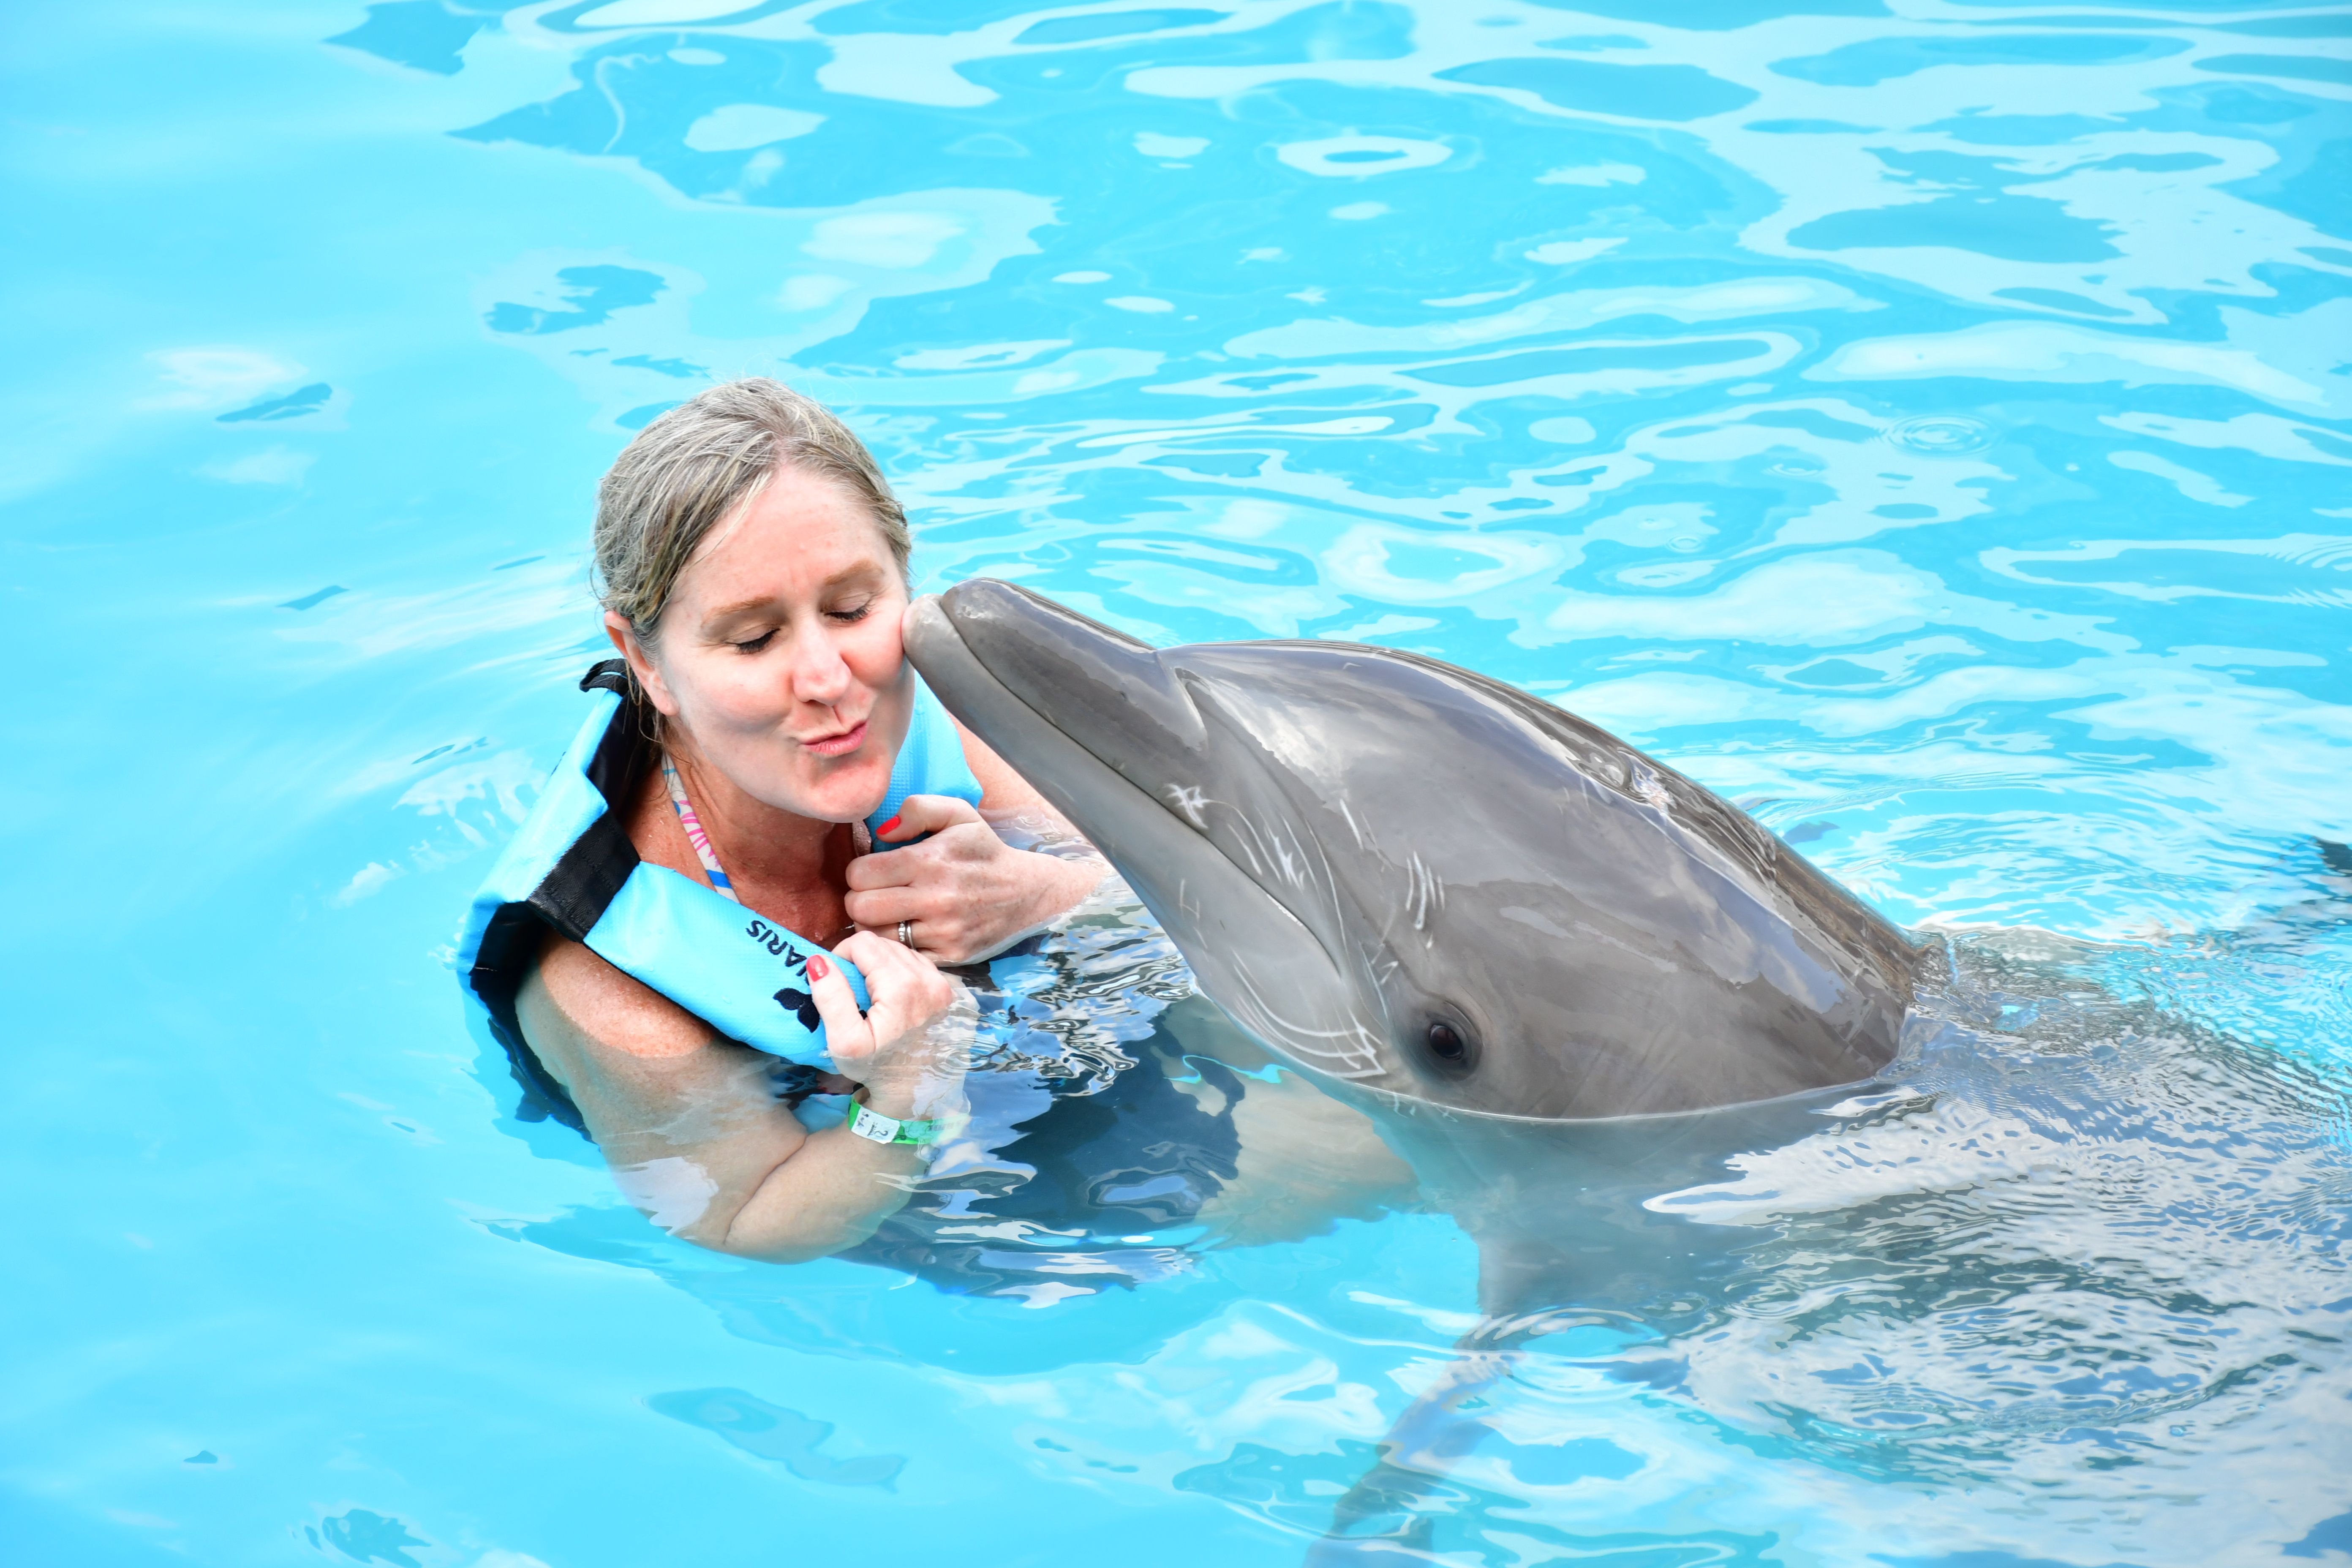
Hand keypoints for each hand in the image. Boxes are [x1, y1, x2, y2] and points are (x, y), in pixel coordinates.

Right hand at [803, 932, 964, 1116]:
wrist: (917, 1092)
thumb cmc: (877, 1069)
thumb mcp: (845, 1042)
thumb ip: (831, 997)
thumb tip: (818, 960)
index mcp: (903, 986)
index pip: (863, 942)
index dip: (842, 955)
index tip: (836, 979)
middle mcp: (929, 978)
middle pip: (883, 944)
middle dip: (860, 959)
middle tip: (851, 988)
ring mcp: (943, 984)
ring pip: (901, 950)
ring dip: (880, 964)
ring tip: (870, 993)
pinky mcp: (949, 991)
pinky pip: (917, 963)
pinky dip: (899, 971)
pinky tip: (890, 995)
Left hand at [843, 795, 1103, 963]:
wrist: (1026, 892)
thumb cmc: (983, 851)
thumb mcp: (958, 813)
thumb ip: (917, 808)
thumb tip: (882, 832)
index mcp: (930, 861)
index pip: (859, 874)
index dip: (859, 872)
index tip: (873, 872)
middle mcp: (935, 899)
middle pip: (860, 908)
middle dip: (860, 899)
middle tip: (875, 894)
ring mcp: (943, 932)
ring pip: (876, 936)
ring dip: (875, 924)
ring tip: (890, 913)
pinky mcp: (949, 956)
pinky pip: (901, 957)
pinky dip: (897, 946)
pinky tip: (907, 931)